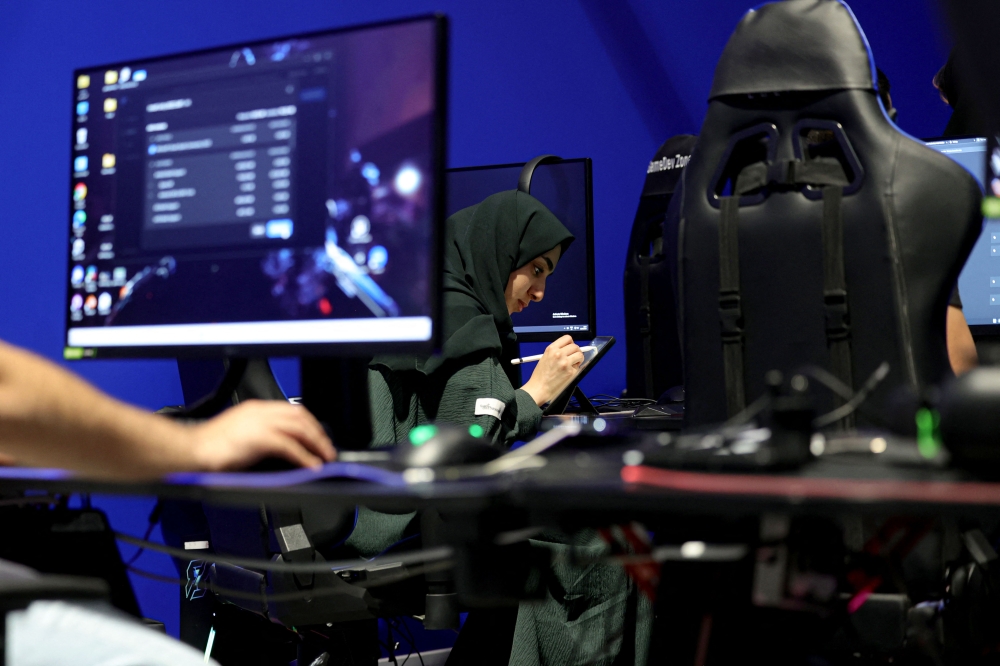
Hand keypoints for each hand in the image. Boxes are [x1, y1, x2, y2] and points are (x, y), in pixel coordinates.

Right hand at [188, 400, 335, 471]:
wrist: (188, 452)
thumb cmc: (206, 449)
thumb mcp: (238, 436)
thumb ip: (258, 437)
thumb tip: (280, 452)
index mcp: (254, 409)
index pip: (291, 410)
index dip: (308, 424)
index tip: (317, 436)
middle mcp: (259, 412)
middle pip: (300, 417)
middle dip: (318, 433)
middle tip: (327, 449)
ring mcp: (260, 423)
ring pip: (300, 428)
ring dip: (317, 444)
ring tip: (325, 458)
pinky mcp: (259, 438)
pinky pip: (290, 446)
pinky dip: (304, 457)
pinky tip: (311, 466)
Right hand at [521, 335, 584, 406]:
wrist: (539, 388)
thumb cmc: (540, 376)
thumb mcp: (544, 358)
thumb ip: (556, 352)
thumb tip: (567, 350)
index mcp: (551, 349)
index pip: (567, 338)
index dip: (571, 343)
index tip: (571, 347)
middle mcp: (558, 354)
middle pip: (575, 346)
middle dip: (576, 351)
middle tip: (573, 357)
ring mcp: (565, 362)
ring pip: (579, 354)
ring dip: (578, 359)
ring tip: (573, 364)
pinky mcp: (570, 372)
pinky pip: (579, 366)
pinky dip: (576, 369)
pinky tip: (569, 372)